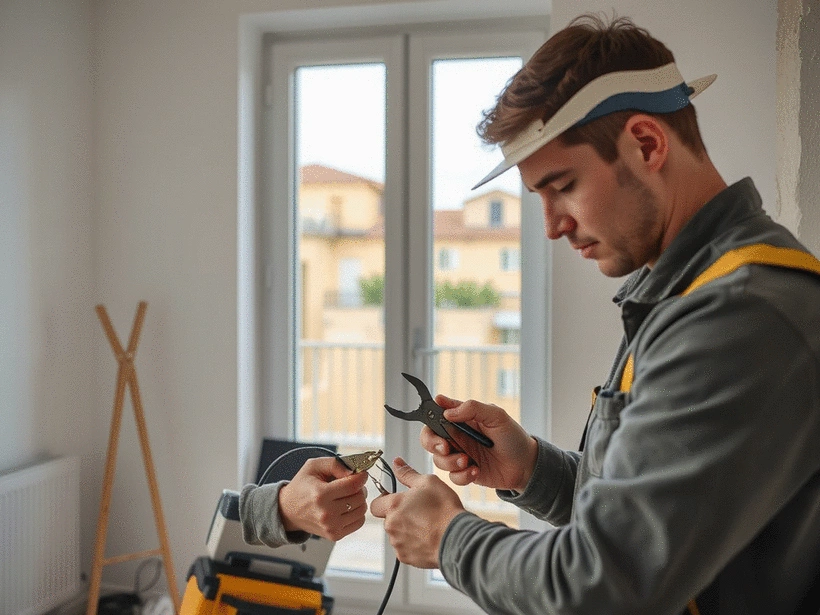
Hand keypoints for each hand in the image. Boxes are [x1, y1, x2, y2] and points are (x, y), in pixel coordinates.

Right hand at [278, 457, 368, 540]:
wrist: (288, 511)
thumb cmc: (302, 486)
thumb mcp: (314, 466)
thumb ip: (336, 464)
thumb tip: (355, 472)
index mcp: (320, 494)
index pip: (352, 486)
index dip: (361, 477)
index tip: (361, 474)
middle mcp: (326, 513)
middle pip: (359, 498)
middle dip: (359, 488)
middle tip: (350, 484)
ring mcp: (331, 527)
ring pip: (361, 509)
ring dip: (358, 500)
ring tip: (347, 495)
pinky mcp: (334, 535)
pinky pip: (359, 522)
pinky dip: (356, 512)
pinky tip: (346, 507)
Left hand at [370, 458, 464, 568]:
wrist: (457, 537)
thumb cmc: (444, 508)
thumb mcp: (428, 482)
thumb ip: (407, 474)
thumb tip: (397, 463)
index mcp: (393, 505)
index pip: (375, 504)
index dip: (385, 501)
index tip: (397, 500)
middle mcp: (391, 526)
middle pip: (387, 520)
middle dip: (399, 516)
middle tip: (419, 512)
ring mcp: (397, 543)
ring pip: (397, 535)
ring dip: (406, 530)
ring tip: (427, 526)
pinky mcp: (405, 558)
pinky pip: (405, 549)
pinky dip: (413, 544)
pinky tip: (428, 538)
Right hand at [421, 395, 537, 491]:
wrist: (526, 465)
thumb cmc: (513, 437)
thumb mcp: (497, 416)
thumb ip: (472, 408)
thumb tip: (447, 413)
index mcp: (462, 419)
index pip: (437, 414)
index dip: (430, 417)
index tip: (438, 421)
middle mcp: (457, 437)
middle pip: (429, 439)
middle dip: (432, 444)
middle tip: (445, 447)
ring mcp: (460, 455)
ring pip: (438, 460)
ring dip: (450, 462)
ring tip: (468, 461)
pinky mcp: (465, 473)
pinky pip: (453, 477)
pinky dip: (462, 476)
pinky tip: (476, 471)